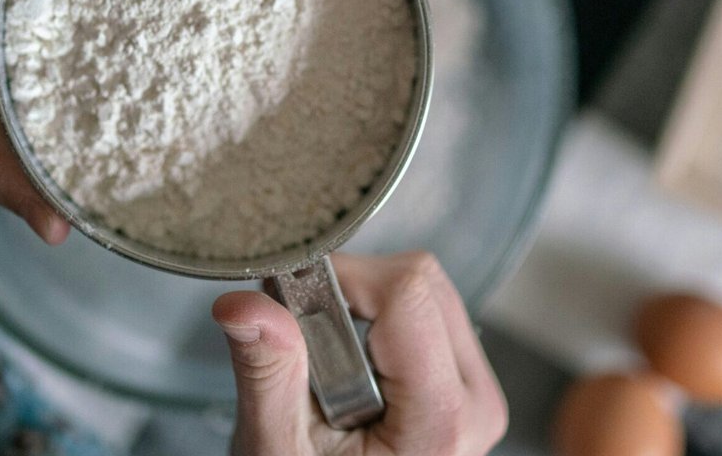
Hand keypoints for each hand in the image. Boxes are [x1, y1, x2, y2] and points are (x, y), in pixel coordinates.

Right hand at [213, 252, 507, 455]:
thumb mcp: (277, 450)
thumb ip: (267, 373)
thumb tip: (244, 304)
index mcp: (441, 421)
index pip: (407, 294)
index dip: (341, 281)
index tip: (291, 306)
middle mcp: (476, 402)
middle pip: (421, 283)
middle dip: (352, 295)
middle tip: (305, 346)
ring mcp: (476, 393)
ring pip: (426, 291)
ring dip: (364, 310)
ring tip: (326, 371)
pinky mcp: (465, 385)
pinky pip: (429, 315)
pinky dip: (379, 323)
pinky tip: (348, 373)